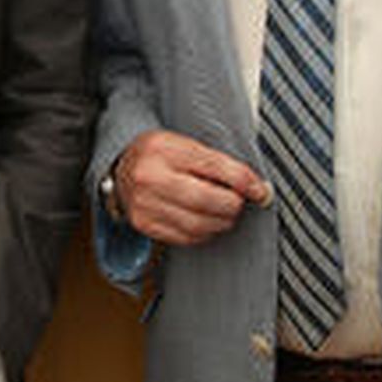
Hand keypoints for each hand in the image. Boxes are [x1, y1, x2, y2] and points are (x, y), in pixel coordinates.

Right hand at [112, 130, 269, 246]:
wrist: (120, 169)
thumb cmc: (157, 154)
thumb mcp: (183, 143)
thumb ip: (215, 161)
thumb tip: (252, 184)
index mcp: (164, 149)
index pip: (214, 167)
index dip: (245, 181)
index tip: (261, 191)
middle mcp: (151, 177)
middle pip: (207, 200)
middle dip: (233, 205)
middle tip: (240, 201)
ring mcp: (145, 204)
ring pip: (198, 224)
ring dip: (221, 222)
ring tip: (226, 213)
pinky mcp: (145, 225)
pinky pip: (185, 237)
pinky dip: (204, 233)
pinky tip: (207, 222)